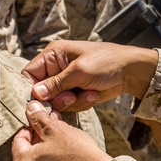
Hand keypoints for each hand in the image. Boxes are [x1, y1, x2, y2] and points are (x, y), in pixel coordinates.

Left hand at [11, 102, 111, 160]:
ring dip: (46, 150)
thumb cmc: (76, 155)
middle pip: (28, 153)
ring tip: (61, 138)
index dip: (31, 126)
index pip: (19, 140)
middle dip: (40, 137)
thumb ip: (39, 118)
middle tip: (53, 126)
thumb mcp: (55, 130)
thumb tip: (31, 108)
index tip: (42, 119)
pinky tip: (65, 155)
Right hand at [23, 41, 158, 112]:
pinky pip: (69, 106)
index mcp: (53, 55)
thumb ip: (56, 83)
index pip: (29, 73)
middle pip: (41, 92)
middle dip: (57, 98)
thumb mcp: (80, 71)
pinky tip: (93, 94)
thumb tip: (35, 94)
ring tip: (88, 92)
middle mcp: (56, 68)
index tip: (39, 100)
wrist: (130, 72)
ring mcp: (66, 82)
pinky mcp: (75, 93)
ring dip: (72, 102)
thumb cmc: (106, 62)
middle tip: (71, 96)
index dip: (31, 88)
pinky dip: (81, 103)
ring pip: (56, 102)